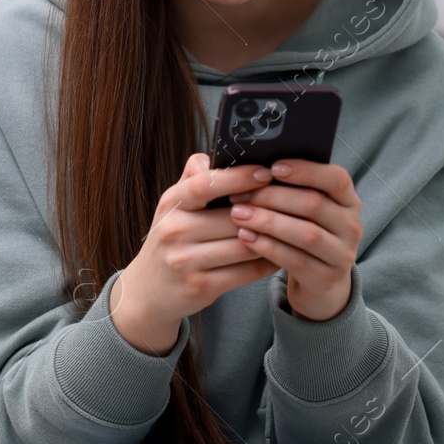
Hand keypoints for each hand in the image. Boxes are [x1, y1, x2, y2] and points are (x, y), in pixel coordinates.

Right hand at [110, 153, 279, 354]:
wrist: (148, 290)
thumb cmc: (172, 238)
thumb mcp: (175, 205)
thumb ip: (197, 178)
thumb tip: (229, 153)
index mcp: (172, 203)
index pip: (206, 184)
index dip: (238, 177)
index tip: (267, 172)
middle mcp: (175, 230)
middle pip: (233, 217)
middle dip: (265, 211)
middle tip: (295, 203)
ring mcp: (185, 261)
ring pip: (244, 246)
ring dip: (272, 238)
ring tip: (293, 227)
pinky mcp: (200, 287)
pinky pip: (244, 272)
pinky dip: (266, 263)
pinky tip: (279, 254)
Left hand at [227, 158, 361, 321]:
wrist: (321, 284)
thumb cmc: (307, 236)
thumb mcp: (308, 213)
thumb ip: (293, 191)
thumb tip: (255, 168)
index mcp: (349, 201)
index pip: (337, 178)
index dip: (306, 170)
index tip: (273, 167)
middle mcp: (351, 226)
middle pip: (314, 205)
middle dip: (274, 197)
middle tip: (241, 195)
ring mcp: (342, 255)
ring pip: (306, 234)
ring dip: (268, 222)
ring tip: (239, 214)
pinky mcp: (326, 279)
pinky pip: (295, 260)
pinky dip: (268, 247)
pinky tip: (246, 237)